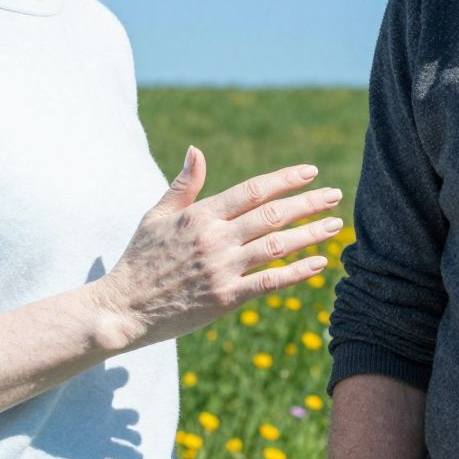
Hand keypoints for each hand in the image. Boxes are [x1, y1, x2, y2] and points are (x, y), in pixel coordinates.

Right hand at [97, 148, 343, 349]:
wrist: (122, 308)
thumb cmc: (139, 260)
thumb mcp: (156, 216)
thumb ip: (183, 185)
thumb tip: (196, 150)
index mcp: (200, 215)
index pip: (253, 190)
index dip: (285, 180)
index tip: (311, 173)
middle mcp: (215, 239)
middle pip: (273, 215)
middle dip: (309, 203)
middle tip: (336, 195)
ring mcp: (222, 269)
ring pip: (277, 246)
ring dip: (310, 234)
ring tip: (334, 225)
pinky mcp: (225, 298)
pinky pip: (269, 282)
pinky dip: (297, 272)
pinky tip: (319, 263)